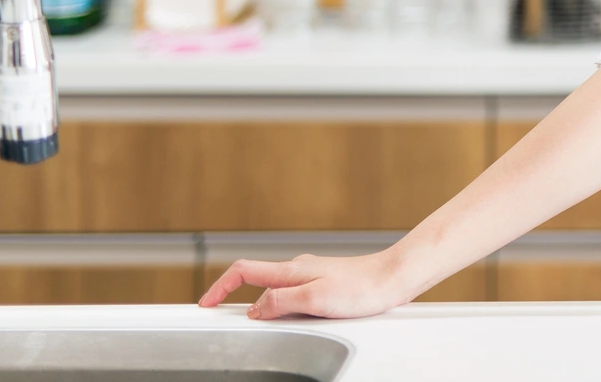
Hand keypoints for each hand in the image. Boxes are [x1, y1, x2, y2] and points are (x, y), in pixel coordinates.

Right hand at [198, 250, 417, 319]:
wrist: (395, 277)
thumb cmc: (362, 287)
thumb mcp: (315, 300)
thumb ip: (281, 302)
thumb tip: (256, 309)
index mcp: (291, 270)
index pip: (242, 271)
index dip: (219, 287)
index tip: (205, 305)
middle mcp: (299, 269)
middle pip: (258, 286)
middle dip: (244, 307)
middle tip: (237, 330)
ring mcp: (312, 276)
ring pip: (279, 294)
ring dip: (270, 312)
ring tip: (275, 331)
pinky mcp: (326, 285)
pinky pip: (296, 298)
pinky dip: (287, 312)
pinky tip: (301, 324)